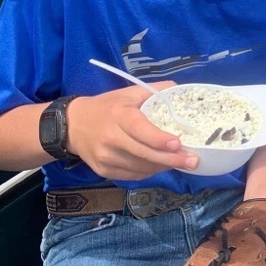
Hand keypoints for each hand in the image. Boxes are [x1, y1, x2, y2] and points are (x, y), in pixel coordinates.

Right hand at [66, 82, 199, 180]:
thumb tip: (181, 90)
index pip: (140, 130)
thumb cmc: (107, 107)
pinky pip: (132, 175)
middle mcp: (110, 139)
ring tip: (182, 162)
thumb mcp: (128, 93)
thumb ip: (155, 91)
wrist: (72, 125)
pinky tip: (161, 165)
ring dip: (163, 166)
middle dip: (171, 159)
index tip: (178, 143)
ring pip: (140, 167)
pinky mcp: (104, 171)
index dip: (159, 139)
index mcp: (118, 116)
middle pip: (143, 153)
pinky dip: (149, 172)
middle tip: (193, 161)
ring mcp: (105, 158)